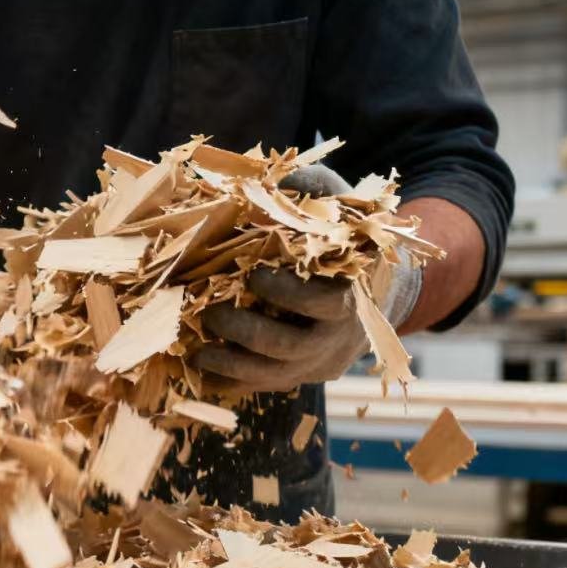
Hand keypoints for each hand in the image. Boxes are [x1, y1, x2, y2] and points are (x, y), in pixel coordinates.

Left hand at [190, 164, 419, 392]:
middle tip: (209, 312)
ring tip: (196, 349)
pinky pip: (261, 388)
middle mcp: (336, 339)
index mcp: (351, 298)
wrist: (370, 297)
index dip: (286, 292)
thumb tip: (282, 178)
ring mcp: (316, 364)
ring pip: (272, 376)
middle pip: (289, 346)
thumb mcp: (340, 215)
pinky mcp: (298, 379)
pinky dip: (229, 382)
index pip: (323, 303)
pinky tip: (199, 371)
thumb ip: (317, 194)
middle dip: (245, 331)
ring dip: (229, 365)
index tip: (252, 274)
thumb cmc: (344, 246)